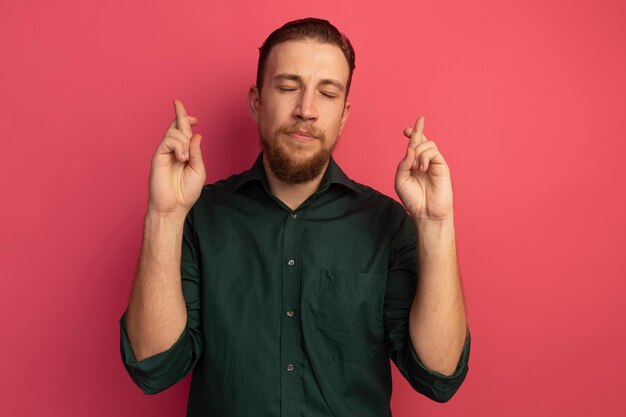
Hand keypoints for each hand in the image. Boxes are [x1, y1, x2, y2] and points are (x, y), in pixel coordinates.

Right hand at [148, 100, 205, 216]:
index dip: (187, 120)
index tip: (195, 118)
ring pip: (175, 132)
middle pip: (177, 126)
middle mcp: (173, 151)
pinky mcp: (158, 156)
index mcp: (183, 153)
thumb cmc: (186, 192)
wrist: (173, 207)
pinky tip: (181, 159)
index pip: (184, 132)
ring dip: (184, 142)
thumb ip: (196, 152)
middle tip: (182, 106)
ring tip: (185, 159)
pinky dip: (178, 147)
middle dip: (181, 114)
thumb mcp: (198, 170)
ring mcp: (164, 152)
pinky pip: (169, 140)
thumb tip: (196, 134)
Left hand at [395, 117, 453, 221]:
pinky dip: (425, 157)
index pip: (413, 146)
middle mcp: (424, 162)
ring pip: (427, 144)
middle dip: (417, 130)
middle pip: (421, 140)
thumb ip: (403, 164)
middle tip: (411, 127)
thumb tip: (410, 149)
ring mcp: (434, 163)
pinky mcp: (442, 166)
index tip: (405, 129)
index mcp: (413, 165)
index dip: (411, 135)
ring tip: (416, 167)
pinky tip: (422, 168)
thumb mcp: (401, 180)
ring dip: (418, 152)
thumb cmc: (413, 199)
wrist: (426, 212)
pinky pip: (433, 152)